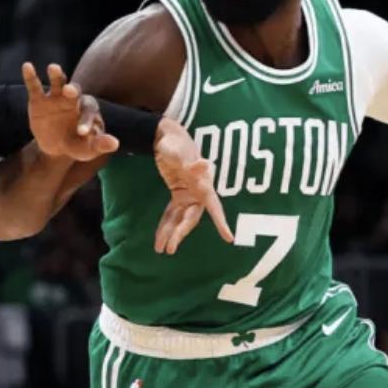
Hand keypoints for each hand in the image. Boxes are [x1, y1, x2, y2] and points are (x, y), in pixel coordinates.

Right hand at [22, 62, 118, 161]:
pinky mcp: (38, 100)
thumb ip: (99, 145)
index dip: (86, 121)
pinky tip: (27, 66)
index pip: (88, 112)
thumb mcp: (87, 149)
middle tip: (69, 91)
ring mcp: (56, 97)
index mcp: (88, 109)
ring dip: (56, 75)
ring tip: (53, 68)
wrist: (56, 147)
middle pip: (75, 91)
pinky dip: (31, 76)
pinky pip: (35, 85)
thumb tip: (116, 144)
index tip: (82, 133)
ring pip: (58, 82)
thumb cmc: (77, 145)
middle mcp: (73, 99)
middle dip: (72, 91)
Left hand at [153, 119, 233, 252]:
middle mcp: (197, 193)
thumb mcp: (180, 153)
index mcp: (202, 184)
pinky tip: (159, 238)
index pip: (213, 206)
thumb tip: (206, 164)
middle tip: (169, 249)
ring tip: (160, 250)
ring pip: (180, 219)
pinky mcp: (178, 195)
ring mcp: (187, 195)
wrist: (165, 138)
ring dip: (170, 233)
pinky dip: (165, 225)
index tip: (229, 238)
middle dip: (180, 233)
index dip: (221, 222)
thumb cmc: (176, 144)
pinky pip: (172, 214)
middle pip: (191, 218)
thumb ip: (191, 163)